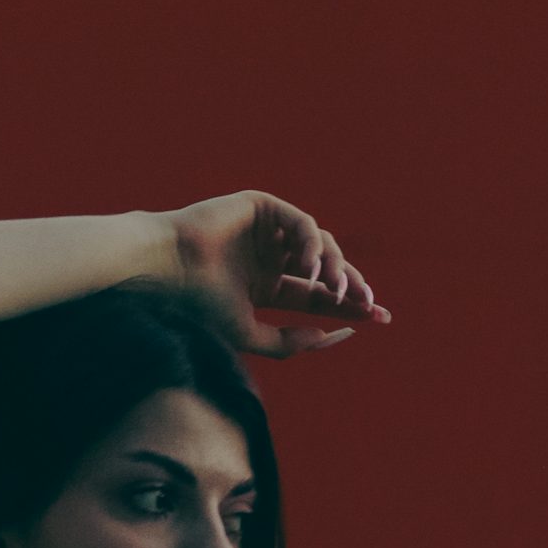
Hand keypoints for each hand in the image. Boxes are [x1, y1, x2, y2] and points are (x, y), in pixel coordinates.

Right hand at [161, 191, 390, 358]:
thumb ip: (287, 341)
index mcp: (266, 286)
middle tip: (370, 304)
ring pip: (320, 245)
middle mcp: (271, 257)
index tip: (379, 318)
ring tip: (334, 290)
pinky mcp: (263, 206)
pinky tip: (310, 268)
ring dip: (334, 268)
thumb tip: (332, 334)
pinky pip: (301, 222)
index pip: (317, 296)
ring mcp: (268, 231)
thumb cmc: (198, 302)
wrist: (168, 268)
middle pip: (326, 270)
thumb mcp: (248, 332)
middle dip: (353, 286)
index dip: (349, 306)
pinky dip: (312, 244)